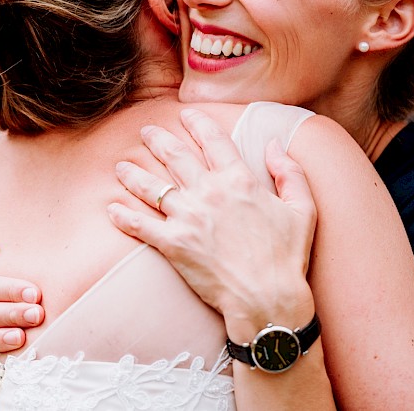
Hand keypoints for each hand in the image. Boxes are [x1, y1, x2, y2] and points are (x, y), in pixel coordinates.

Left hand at [107, 108, 315, 330]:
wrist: (267, 299)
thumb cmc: (287, 256)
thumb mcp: (302, 209)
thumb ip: (289, 172)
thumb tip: (273, 143)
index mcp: (239, 180)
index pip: (213, 140)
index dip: (197, 123)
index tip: (186, 113)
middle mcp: (209, 192)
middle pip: (175, 156)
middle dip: (157, 140)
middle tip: (145, 131)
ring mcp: (188, 218)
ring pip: (152, 186)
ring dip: (133, 174)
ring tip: (120, 166)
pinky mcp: (173, 244)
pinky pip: (140, 225)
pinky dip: (123, 216)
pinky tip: (111, 209)